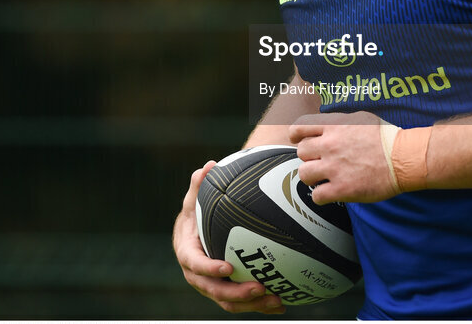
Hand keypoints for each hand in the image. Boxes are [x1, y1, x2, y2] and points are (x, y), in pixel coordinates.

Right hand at [172, 161, 285, 314]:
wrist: (195, 230)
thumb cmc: (196, 211)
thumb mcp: (194, 197)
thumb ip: (199, 184)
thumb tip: (207, 166)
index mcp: (187, 252)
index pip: (195, 264)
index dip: (210, 268)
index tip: (228, 267)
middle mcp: (197, 274)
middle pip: (214, 290)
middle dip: (237, 293)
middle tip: (259, 287)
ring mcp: (211, 285)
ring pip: (229, 302)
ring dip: (252, 305)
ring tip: (277, 300)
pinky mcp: (225, 291)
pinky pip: (241, 302)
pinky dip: (259, 305)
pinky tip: (284, 302)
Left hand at [289, 111, 399, 203]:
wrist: (404, 158)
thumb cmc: (386, 138)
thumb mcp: (360, 118)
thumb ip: (339, 122)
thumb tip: (327, 126)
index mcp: (334, 126)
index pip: (300, 128)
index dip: (296, 136)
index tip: (300, 141)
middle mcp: (331, 145)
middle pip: (301, 152)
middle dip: (309, 157)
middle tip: (321, 161)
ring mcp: (335, 167)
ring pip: (304, 174)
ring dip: (312, 176)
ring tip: (324, 177)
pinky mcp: (342, 188)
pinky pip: (316, 196)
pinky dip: (321, 196)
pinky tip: (330, 192)